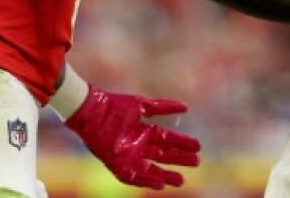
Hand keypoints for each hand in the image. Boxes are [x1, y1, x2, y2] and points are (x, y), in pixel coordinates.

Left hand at [64, 85, 200, 189]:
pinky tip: (160, 183)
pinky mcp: (118, 164)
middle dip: (179, 159)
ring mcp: (128, 156)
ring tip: (181, 180)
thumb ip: (163, 107)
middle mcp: (138, 145)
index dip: (182, 143)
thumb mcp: (142, 105)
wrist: (92, 110)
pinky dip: (146, 180)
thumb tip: (186, 107)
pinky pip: (134, 176)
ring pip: (151, 168)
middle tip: (196, 162)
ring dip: (166, 174)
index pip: (167, 139)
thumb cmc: (115, 105)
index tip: (197, 146)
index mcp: (144, 131)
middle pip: (163, 155)